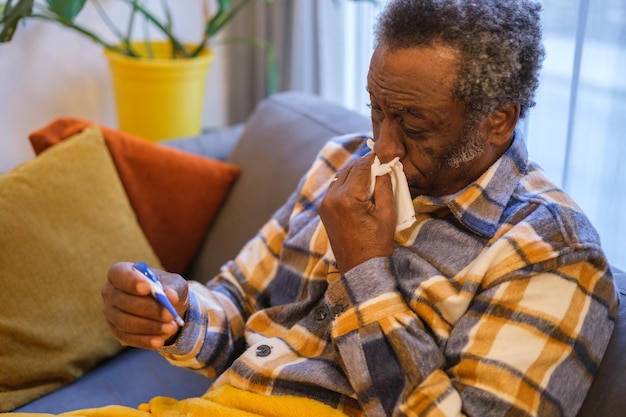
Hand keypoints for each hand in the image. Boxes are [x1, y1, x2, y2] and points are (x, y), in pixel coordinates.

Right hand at [102, 262, 189, 348]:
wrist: (165, 308)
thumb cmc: (166, 289)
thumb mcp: (174, 284)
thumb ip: (173, 288)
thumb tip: (171, 296)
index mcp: (120, 273)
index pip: (118, 274)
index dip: (131, 281)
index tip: (148, 288)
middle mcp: (110, 292)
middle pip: (124, 301)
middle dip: (149, 309)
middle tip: (170, 314)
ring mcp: (110, 313)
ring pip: (126, 322)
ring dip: (149, 326)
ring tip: (171, 327)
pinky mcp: (116, 331)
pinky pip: (128, 338)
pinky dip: (145, 340)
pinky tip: (160, 340)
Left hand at [319, 154, 396, 274]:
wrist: (359, 267)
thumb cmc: (377, 242)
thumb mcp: (388, 211)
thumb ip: (385, 184)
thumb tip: (384, 165)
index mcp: (348, 197)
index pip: (362, 166)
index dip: (374, 158)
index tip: (385, 154)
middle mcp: (332, 197)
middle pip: (350, 168)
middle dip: (365, 165)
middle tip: (381, 164)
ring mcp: (325, 203)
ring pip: (341, 175)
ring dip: (356, 173)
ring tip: (372, 176)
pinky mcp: (323, 209)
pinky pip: (335, 187)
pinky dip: (347, 183)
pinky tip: (361, 187)